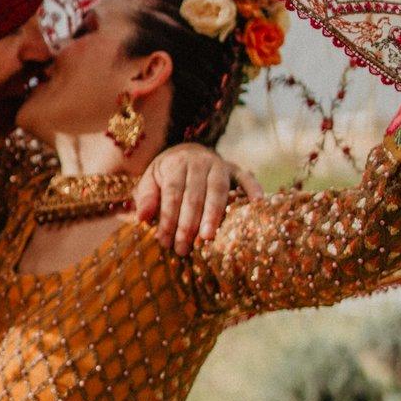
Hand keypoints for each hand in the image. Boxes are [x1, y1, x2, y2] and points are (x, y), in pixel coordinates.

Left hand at [133, 144, 263, 253]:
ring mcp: (219, 164)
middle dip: (187, 223)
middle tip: (183, 247)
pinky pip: (246, 178)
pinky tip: (257, 202)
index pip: (172, 193)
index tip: (164, 241)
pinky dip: (253, 188)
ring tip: (207, 236)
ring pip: (217, 190)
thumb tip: (142, 218)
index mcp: (176, 163)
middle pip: (194, 195)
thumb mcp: (150, 180)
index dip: (168, 218)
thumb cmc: (167, 174)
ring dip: (213, 214)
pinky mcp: (235, 169)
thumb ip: (146, 197)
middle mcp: (199, 162)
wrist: (188, 153)